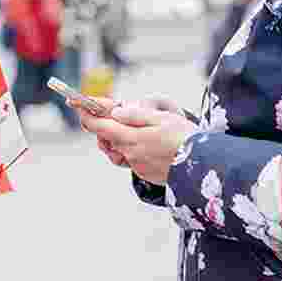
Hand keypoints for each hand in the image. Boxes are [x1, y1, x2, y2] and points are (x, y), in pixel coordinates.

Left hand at [81, 104, 197, 184]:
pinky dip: (132, 149)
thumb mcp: (161, 118)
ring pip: (118, 150)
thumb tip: (115, 113)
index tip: (77, 106)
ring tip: (129, 127)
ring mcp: (138, 166)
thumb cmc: (185, 136)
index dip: (87, 116)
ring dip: (118, 139)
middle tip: (108, 113)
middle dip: (104, 126)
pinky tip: (146, 142)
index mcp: (132, 138)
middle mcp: (131, 154)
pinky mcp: (146, 173)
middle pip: (107, 139)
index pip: (101, 127)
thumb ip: (135, 115)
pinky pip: (131, 159)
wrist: (204, 165)